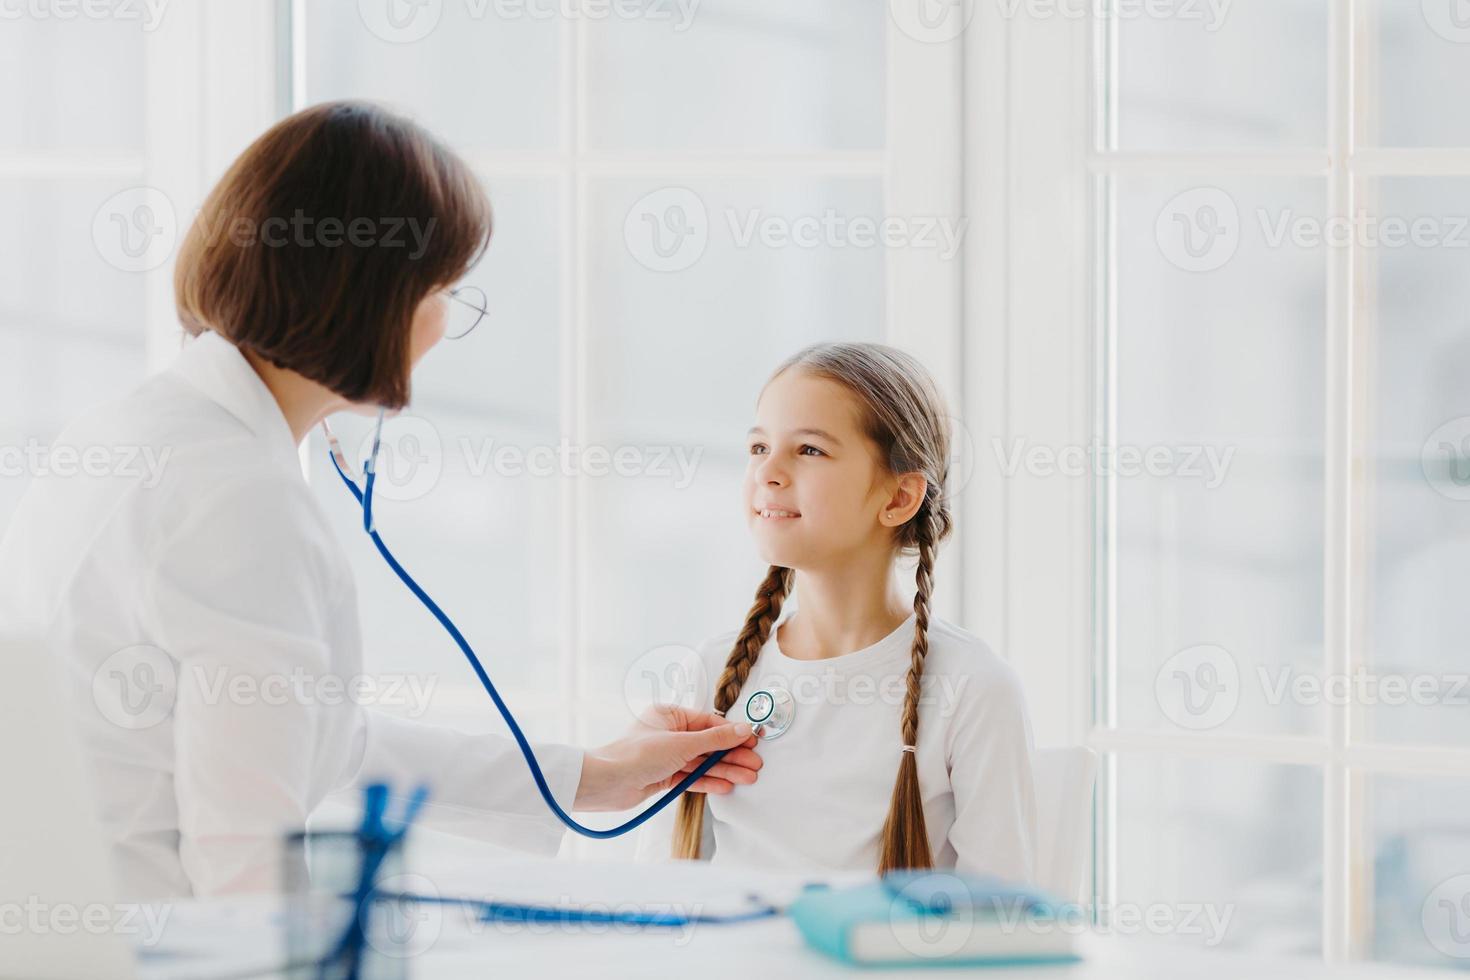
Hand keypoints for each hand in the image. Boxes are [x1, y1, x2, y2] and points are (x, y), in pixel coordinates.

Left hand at [573, 704, 763, 811]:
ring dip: (725, 770)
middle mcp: (668, 734)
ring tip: (748, 778)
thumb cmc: (636, 755)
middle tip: (755, 764)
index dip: (732, 733)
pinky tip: (727, 785)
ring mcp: (666, 756)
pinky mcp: (663, 777)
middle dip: (732, 755)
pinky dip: (709, 781)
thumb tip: (742, 730)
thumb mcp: (682, 743)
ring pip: (702, 762)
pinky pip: (691, 777)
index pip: (708, 722)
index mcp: (669, 715)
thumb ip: (715, 739)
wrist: (607, 783)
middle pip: (708, 744)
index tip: (753, 740)